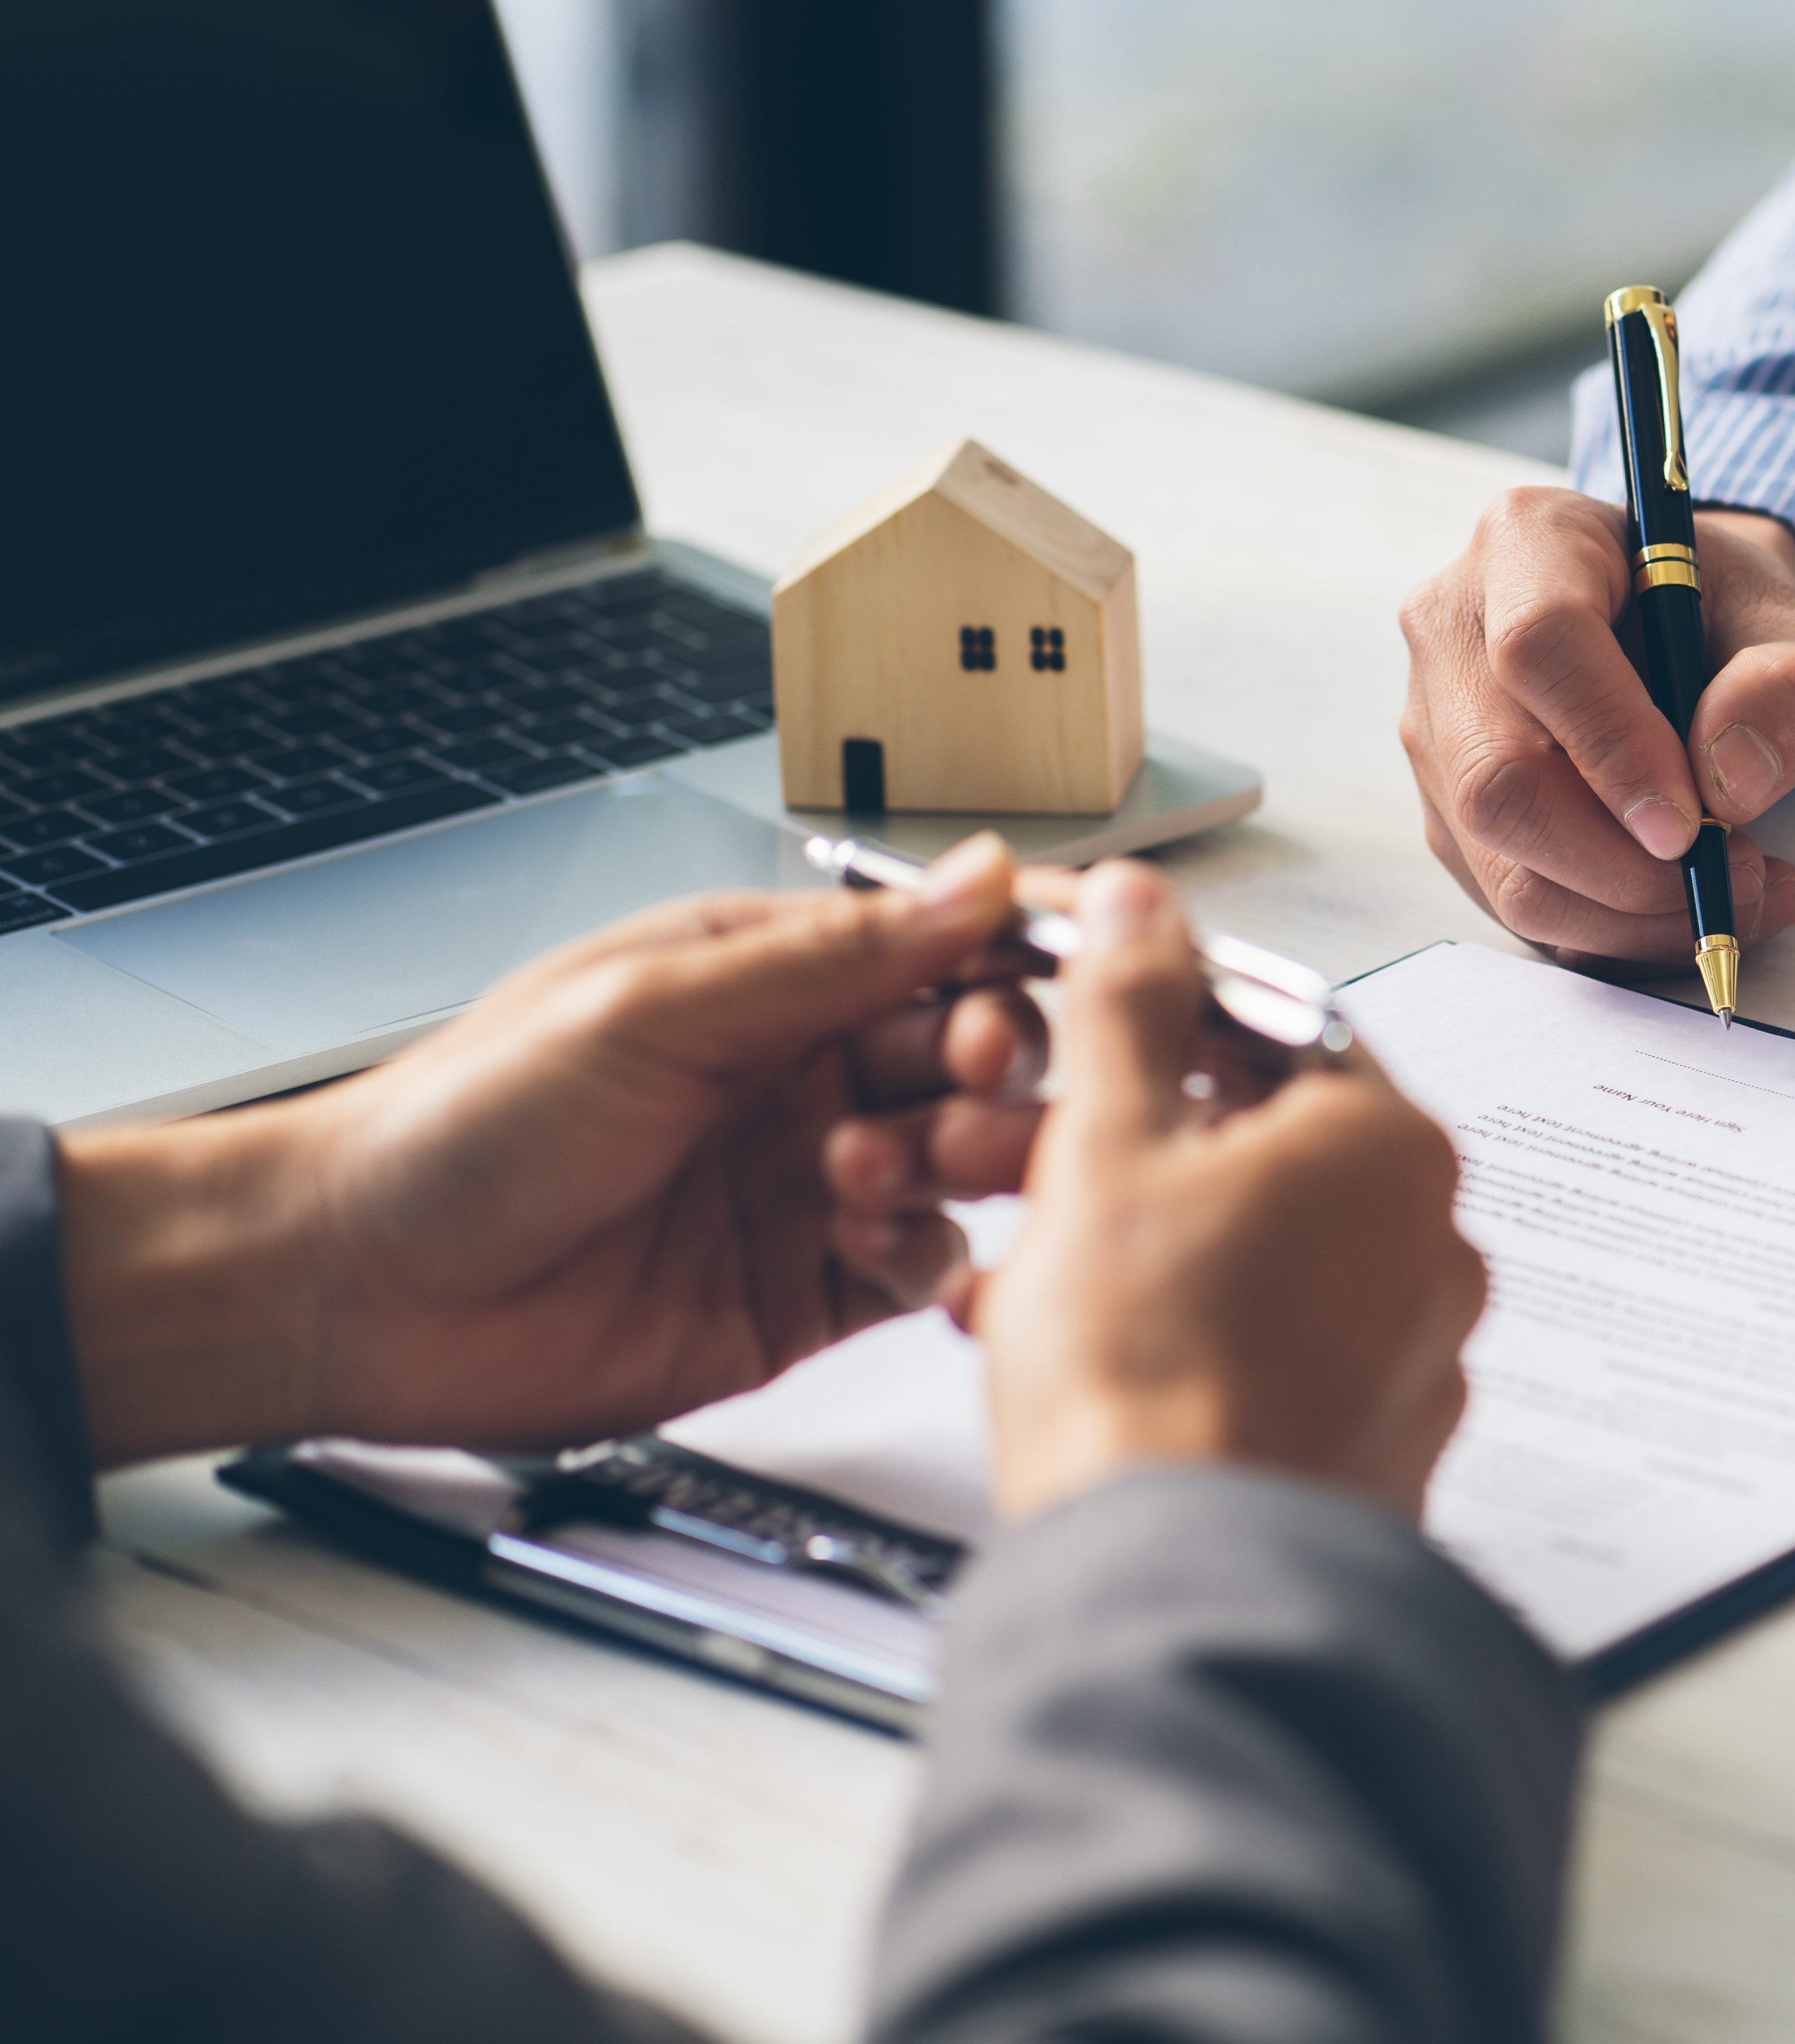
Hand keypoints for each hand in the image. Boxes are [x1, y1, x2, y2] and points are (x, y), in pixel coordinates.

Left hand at [58, 834, 1053, 1466]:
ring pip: (963, 1163)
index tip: (1057, 979)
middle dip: (993, 1065)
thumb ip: (834, 953)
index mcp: (771, 983)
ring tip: (885, 1170)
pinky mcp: (803, 1296)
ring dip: (958, 1160)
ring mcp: (808, 1189)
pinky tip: (872, 1248)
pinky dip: (925, 1257)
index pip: (941, 951)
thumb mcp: (656, 1007)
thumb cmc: (462, 1129)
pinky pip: (919, 1267)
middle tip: (965, 1080)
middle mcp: (803, 1079)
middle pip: (972, 1056)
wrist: (361, 1291)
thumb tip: (979, 875)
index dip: (1012, 960)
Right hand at [973, 863, 1485, 1521]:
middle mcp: (1433, 1244)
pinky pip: (1279, 1357)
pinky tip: (1099, 1371)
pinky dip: (1192, 1347)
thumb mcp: (1103, 1144)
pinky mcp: (1382, 1443)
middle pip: (1267, 1150)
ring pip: (1262, 1259)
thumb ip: (1125, 1007)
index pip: (1281, 1031)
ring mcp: (1418, 1352)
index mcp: (1393, 1147)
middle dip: (1135, 1159)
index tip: (1089, 1047)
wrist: (1169, 1578)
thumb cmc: (1149, 1379)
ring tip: (1040, 1292)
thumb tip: (1140, 911)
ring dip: (1146, 1256)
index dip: (1160, 1030)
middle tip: (1037, 1184)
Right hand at [1399, 485, 1794, 964]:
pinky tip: (1687, 905)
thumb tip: (1729, 783)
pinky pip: (1512, 898)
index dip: (1614, 748)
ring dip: (1628, 914)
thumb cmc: (1723, 612)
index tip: (1694, 824)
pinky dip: (1610, 929)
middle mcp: (1453, 629)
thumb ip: (1783, 685)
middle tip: (1736, 876)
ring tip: (1736, 892)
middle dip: (1624, 865)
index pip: (1539, 649)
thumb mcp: (1787, 622)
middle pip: (1499, 780)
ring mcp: (1435, 724)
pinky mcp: (1446, 805)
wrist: (1677, 624)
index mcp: (1529, 541)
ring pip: (1502, 861)